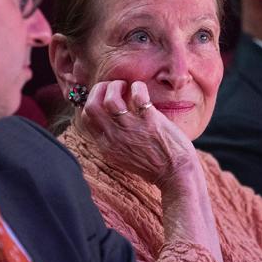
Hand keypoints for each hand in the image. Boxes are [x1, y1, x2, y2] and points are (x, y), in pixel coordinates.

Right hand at [79, 79, 197, 186]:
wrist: (176, 175)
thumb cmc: (153, 165)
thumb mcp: (123, 156)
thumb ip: (113, 139)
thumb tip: (109, 117)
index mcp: (106, 145)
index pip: (85, 118)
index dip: (92, 100)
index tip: (104, 96)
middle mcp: (115, 137)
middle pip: (91, 106)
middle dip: (99, 89)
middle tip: (112, 87)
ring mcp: (131, 129)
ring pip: (110, 99)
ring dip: (116, 86)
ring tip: (126, 87)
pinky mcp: (150, 122)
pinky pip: (137, 95)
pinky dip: (138, 87)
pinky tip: (141, 90)